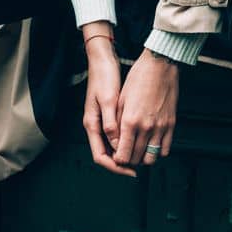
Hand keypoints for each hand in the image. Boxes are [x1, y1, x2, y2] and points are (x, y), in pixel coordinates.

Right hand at [81, 36, 132, 177]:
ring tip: (140, 156)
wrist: (102, 61)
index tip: (131, 171)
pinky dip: (126, 141)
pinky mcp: (107, 115)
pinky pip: (116, 135)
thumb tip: (116, 145)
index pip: (100, 156)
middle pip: (106, 154)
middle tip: (139, 166)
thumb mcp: (108, 100)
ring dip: (124, 153)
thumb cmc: (104, 77)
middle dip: (121, 163)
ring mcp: (100, 121)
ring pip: (111, 146)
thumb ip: (111, 124)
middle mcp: (95, 125)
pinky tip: (138, 141)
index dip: (115, 167)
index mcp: (91, 124)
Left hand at [113, 49, 178, 169]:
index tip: (116, 155)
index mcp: (130, 122)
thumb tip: (115, 142)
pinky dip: (157, 152)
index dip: (118, 160)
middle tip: (125, 154)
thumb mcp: (121, 100)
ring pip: (151, 158)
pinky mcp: (171, 124)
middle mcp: (146, 128)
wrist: (159, 66)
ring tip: (137, 150)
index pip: (123, 155)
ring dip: (143, 158)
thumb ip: (117, 124)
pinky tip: (150, 144)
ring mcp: (160, 127)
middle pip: (136, 159)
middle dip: (128, 160)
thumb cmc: (137, 79)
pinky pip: (164, 149)